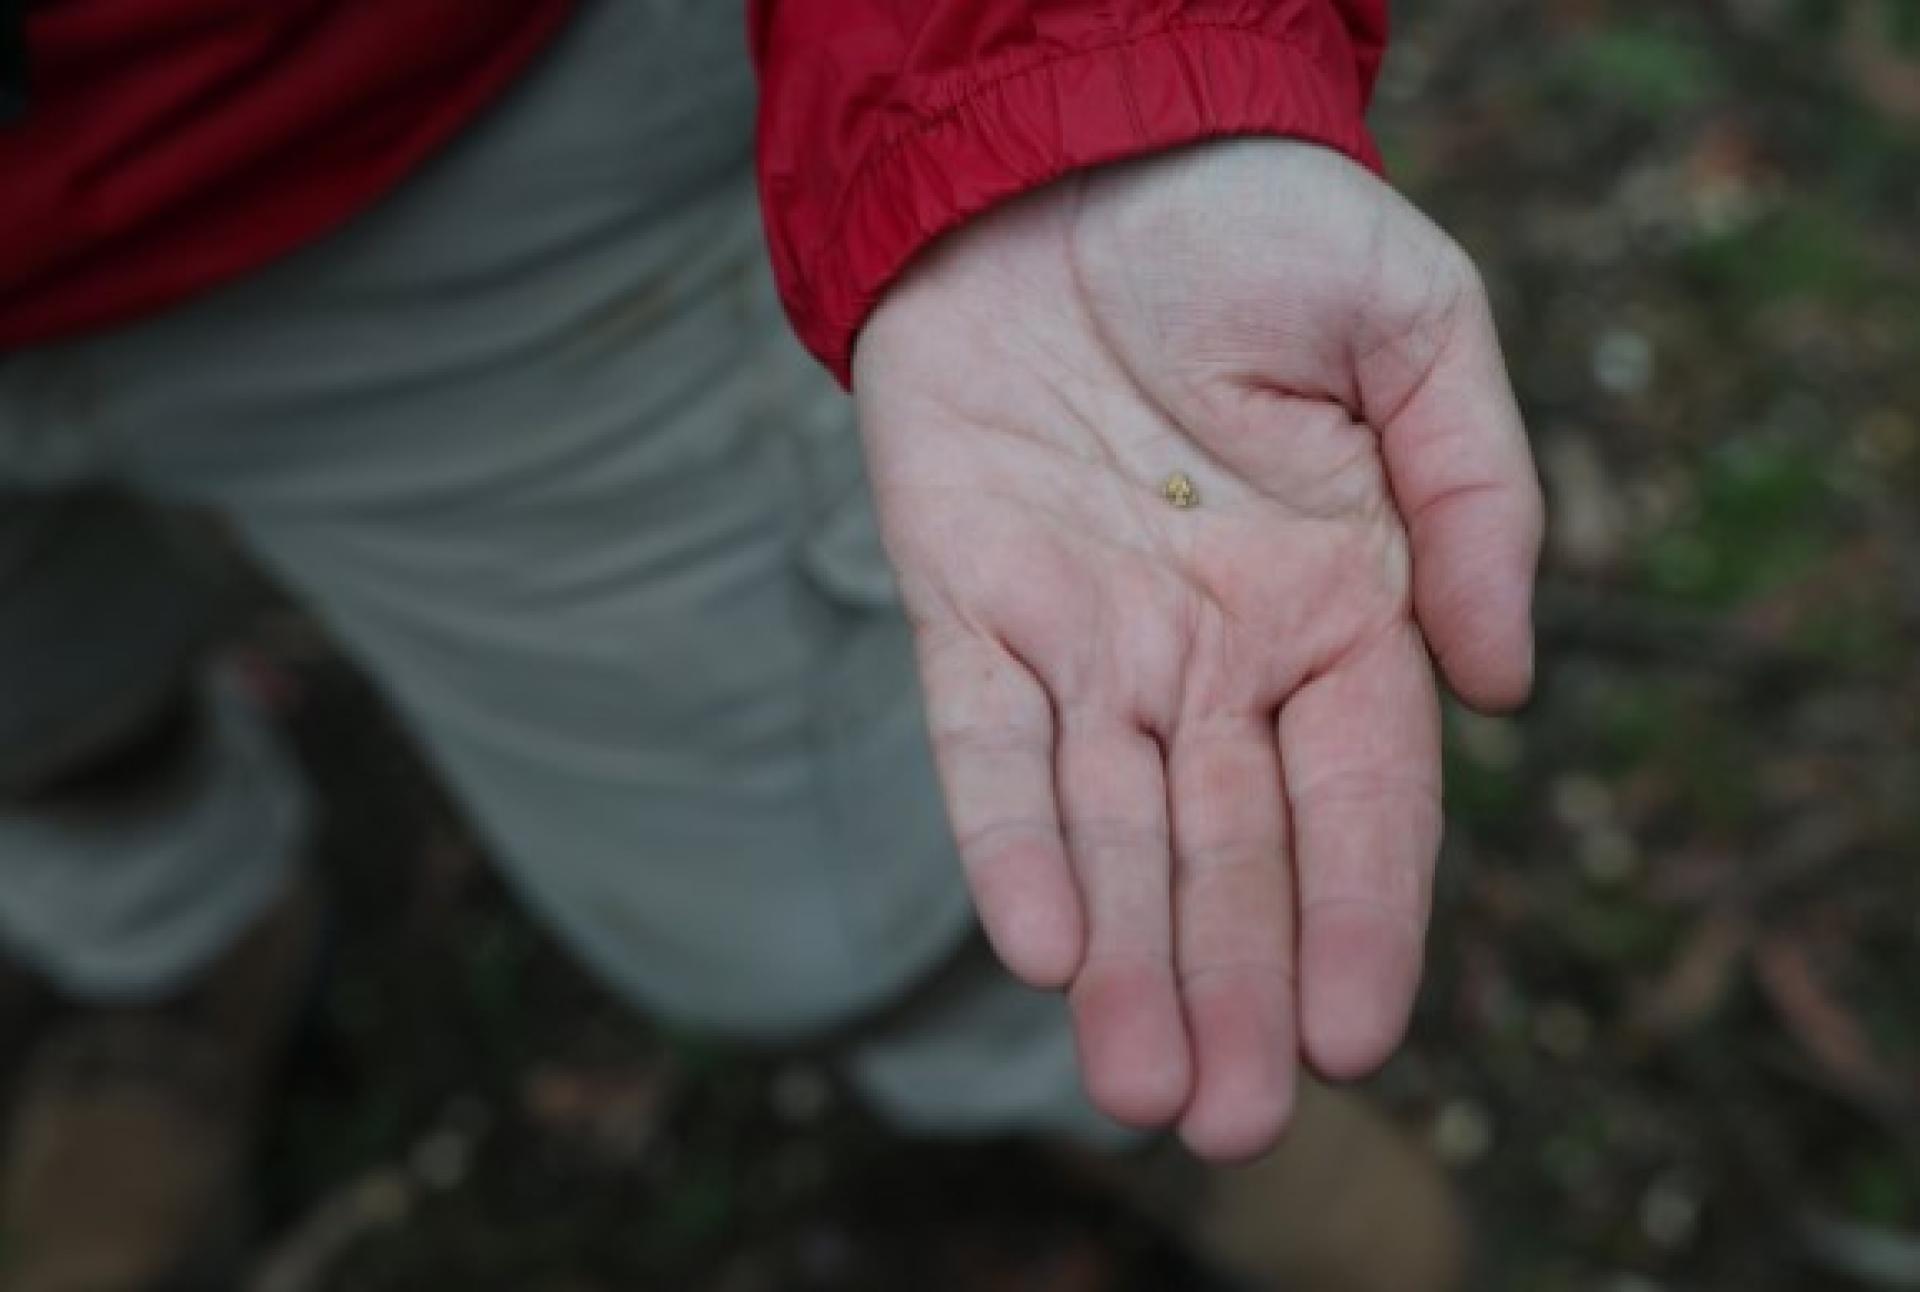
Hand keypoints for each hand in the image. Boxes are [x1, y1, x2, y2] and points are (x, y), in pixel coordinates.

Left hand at [853, 139, 1542, 1160]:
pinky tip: (1034, 943)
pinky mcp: (963, 599)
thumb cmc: (1259, 228)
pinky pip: (979, 739)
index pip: (1361, 799)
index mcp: (1334, 603)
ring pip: (1105, 828)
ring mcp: (1082, 634)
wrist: (1076, 152)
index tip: (1363, 1039)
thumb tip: (1505, 689)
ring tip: (1135, 1091)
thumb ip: (1481, 499)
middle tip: (1232, 1125)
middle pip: (1228, 849)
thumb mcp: (1419, 323)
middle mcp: (1209, 648)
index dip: (1366, 918)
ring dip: (1122, 962)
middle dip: (1235, 986)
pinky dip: (1004, 837)